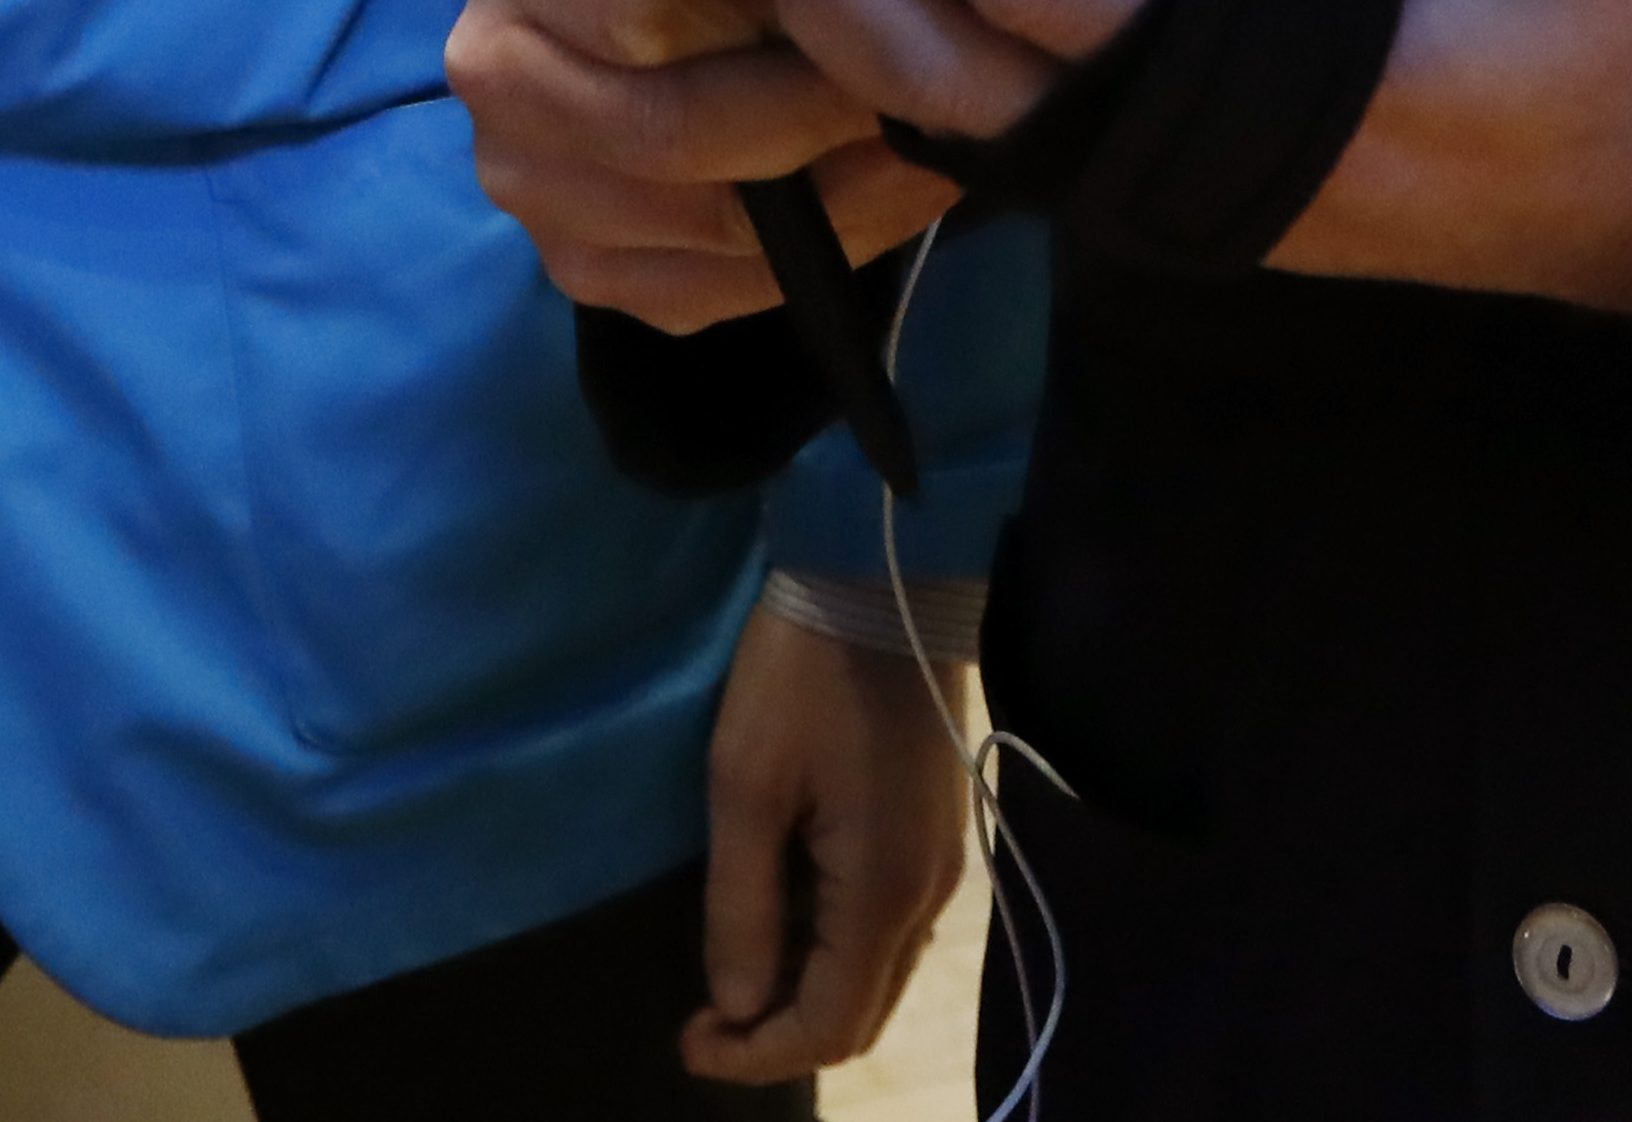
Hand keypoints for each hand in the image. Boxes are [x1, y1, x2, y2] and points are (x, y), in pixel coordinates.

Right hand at [446, 0, 957, 331]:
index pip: (650, 4)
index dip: (781, 6)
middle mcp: (492, 69)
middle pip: (674, 128)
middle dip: (820, 111)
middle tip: (923, 85)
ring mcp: (526, 182)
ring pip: (706, 221)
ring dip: (843, 190)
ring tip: (929, 141)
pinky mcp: (574, 265)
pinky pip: (710, 290)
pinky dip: (819, 254)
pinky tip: (889, 200)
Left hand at [688, 600, 969, 1084]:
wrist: (884, 578)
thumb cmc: (803, 674)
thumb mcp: (745, 785)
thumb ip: (741, 905)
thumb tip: (734, 1004)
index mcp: (884, 892)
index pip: (831, 1024)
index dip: (757, 1054)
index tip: (688, 1040)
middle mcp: (929, 894)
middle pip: (863, 1012)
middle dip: (783, 1035)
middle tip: (706, 1020)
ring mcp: (943, 862)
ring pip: (880, 972)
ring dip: (811, 992)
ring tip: (736, 974)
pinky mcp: (936, 829)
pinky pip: (890, 926)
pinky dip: (837, 949)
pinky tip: (787, 919)